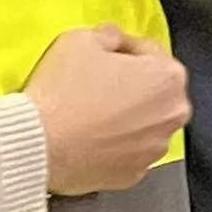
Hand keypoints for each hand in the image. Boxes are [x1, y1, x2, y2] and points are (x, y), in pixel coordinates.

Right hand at [25, 25, 190, 194]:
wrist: (37, 144)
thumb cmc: (62, 88)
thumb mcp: (80, 40)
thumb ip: (109, 35)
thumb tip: (115, 41)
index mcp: (169, 77)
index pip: (149, 53)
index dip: (123, 51)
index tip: (101, 57)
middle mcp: (174, 114)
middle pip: (153, 92)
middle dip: (130, 86)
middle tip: (95, 86)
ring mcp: (156, 149)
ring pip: (143, 125)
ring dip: (125, 118)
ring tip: (91, 116)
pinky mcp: (135, 176)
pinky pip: (127, 153)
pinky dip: (114, 147)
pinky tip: (89, 140)